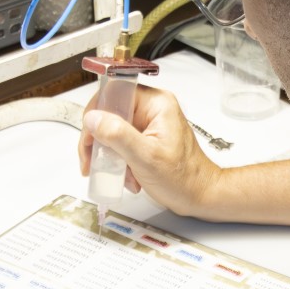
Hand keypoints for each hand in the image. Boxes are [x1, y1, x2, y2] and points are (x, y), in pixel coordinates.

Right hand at [79, 85, 222, 218]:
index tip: (90, 137)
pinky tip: (128, 176)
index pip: (114, 92)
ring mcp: (149, 123)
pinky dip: (119, 161)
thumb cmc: (183, 178)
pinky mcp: (147, 138)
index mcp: (156, 103)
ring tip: (119, 174)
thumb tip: (93, 119)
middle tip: (93, 161)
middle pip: (110, 113)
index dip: (96, 113)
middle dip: (100, 141)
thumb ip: (118, 135)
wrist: (200, 196)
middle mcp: (152, 109)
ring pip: (113, 130)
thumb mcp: (145, 157)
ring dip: (110, 155)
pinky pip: (121, 143)